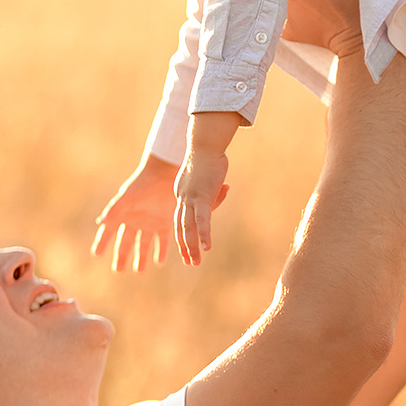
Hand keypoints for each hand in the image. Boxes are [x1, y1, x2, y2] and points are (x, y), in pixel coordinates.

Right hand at [92, 155, 177, 270]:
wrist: (165, 175)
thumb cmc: (143, 184)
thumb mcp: (127, 198)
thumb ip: (114, 210)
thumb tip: (100, 222)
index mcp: (123, 214)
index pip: (109, 232)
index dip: (102, 242)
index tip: (96, 254)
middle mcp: (135, 221)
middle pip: (126, 242)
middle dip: (122, 256)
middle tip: (118, 270)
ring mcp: (150, 223)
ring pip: (144, 245)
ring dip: (142, 257)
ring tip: (139, 270)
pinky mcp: (165, 224)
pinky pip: (162, 241)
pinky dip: (161, 251)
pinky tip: (159, 262)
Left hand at [175, 148, 230, 267]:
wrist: (205, 143)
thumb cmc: (210, 155)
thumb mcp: (210, 174)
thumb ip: (215, 185)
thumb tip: (224, 188)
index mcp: (182, 193)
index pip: (181, 218)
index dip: (183, 235)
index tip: (185, 248)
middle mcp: (183, 198)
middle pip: (181, 226)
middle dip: (185, 246)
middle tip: (190, 262)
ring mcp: (190, 198)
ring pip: (188, 227)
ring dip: (191, 246)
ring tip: (194, 262)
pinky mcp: (201, 196)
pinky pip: (201, 220)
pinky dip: (203, 234)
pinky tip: (207, 247)